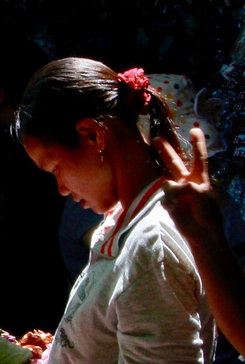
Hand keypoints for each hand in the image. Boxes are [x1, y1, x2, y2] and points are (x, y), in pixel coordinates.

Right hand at [153, 128, 222, 244]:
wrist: (202, 234)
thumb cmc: (207, 213)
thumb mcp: (201, 194)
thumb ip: (184, 186)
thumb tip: (166, 185)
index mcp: (199, 178)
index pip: (199, 157)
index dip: (197, 143)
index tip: (194, 129)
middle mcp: (186, 182)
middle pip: (175, 162)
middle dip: (165, 151)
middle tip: (156, 138)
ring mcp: (176, 193)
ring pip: (166, 182)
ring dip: (169, 188)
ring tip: (177, 199)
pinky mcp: (169, 203)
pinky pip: (165, 198)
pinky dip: (170, 204)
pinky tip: (176, 210)